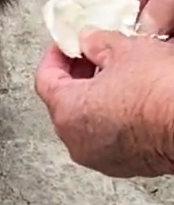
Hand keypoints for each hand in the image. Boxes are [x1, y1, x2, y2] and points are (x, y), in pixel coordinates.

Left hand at [35, 30, 173, 177]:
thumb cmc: (159, 91)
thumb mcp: (125, 50)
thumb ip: (98, 42)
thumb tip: (89, 40)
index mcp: (68, 113)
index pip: (45, 80)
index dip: (55, 56)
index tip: (64, 45)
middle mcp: (78, 142)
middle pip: (65, 103)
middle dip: (77, 76)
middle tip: (90, 56)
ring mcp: (102, 158)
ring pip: (88, 122)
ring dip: (96, 97)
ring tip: (115, 75)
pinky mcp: (126, 165)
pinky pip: (110, 136)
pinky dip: (113, 117)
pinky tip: (131, 98)